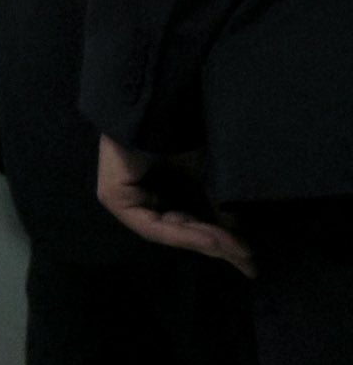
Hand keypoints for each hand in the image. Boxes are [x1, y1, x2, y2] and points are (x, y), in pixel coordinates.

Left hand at [96, 135, 255, 276]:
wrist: (156, 101)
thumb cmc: (180, 129)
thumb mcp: (206, 174)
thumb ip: (217, 207)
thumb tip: (240, 247)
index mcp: (158, 186)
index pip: (189, 223)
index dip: (221, 243)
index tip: (250, 263)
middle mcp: (138, 193)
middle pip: (180, 230)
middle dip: (216, 246)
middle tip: (248, 260)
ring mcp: (123, 196)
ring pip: (169, 231)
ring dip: (204, 241)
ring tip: (236, 247)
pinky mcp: (114, 196)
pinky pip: (151, 225)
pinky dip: (182, 234)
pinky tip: (210, 239)